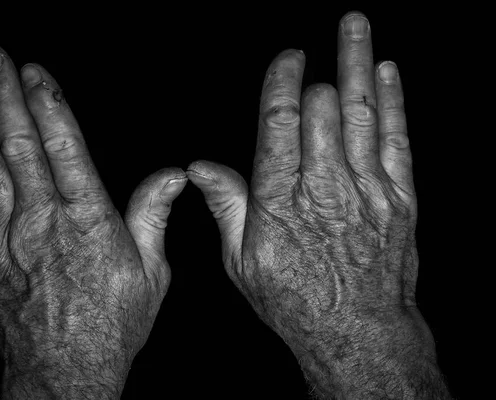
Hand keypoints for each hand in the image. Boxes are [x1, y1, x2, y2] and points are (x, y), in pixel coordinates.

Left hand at [0, 46, 186, 398]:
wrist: (65, 372)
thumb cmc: (112, 324)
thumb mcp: (151, 271)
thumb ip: (154, 216)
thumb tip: (172, 175)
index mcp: (88, 219)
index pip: (64, 147)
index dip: (48, 104)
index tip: (35, 72)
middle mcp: (44, 220)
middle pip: (20, 146)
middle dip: (4, 96)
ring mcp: (9, 238)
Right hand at [187, 11, 449, 398]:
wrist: (357, 332)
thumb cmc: (296, 298)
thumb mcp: (243, 261)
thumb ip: (226, 206)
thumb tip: (200, 167)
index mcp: (280, 198)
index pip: (279, 121)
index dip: (282, 81)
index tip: (287, 57)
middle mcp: (324, 186)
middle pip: (322, 107)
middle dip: (319, 71)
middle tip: (318, 40)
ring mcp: (366, 189)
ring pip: (361, 111)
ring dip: (358, 61)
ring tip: (356, 24)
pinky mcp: (398, 198)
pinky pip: (396, 138)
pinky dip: (392, 100)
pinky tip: (387, 72)